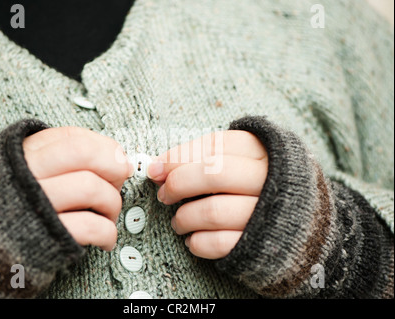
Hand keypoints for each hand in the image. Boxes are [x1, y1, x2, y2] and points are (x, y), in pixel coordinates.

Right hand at [23, 126, 132, 250]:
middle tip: (118, 183)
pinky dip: (108, 233)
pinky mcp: (43, 240)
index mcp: (22, 154)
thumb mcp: (27, 170)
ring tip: (108, 216)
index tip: (118, 161)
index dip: (106, 148)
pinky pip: (91, 226)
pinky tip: (105, 238)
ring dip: (112, 203)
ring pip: (91, 188)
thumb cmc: (15, 207)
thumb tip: (118, 159)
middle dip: (114, 168)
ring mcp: (32, 207)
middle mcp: (24, 175)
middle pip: (84, 154)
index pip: (73, 137)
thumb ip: (64, 157)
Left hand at [148, 130, 267, 258]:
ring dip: (184, 218)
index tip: (156, 169)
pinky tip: (194, 239)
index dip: (178, 156)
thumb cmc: (259, 189)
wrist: (303, 229)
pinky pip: (220, 244)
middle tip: (164, 195)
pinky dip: (198, 242)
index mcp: (264, 152)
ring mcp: (268, 214)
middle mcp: (270, 179)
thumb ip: (203, 159)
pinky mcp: (263, 246)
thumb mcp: (241, 163)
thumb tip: (157, 167)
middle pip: (213, 174)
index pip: (214, 145)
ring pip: (213, 211)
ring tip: (178, 222)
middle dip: (179, 184)